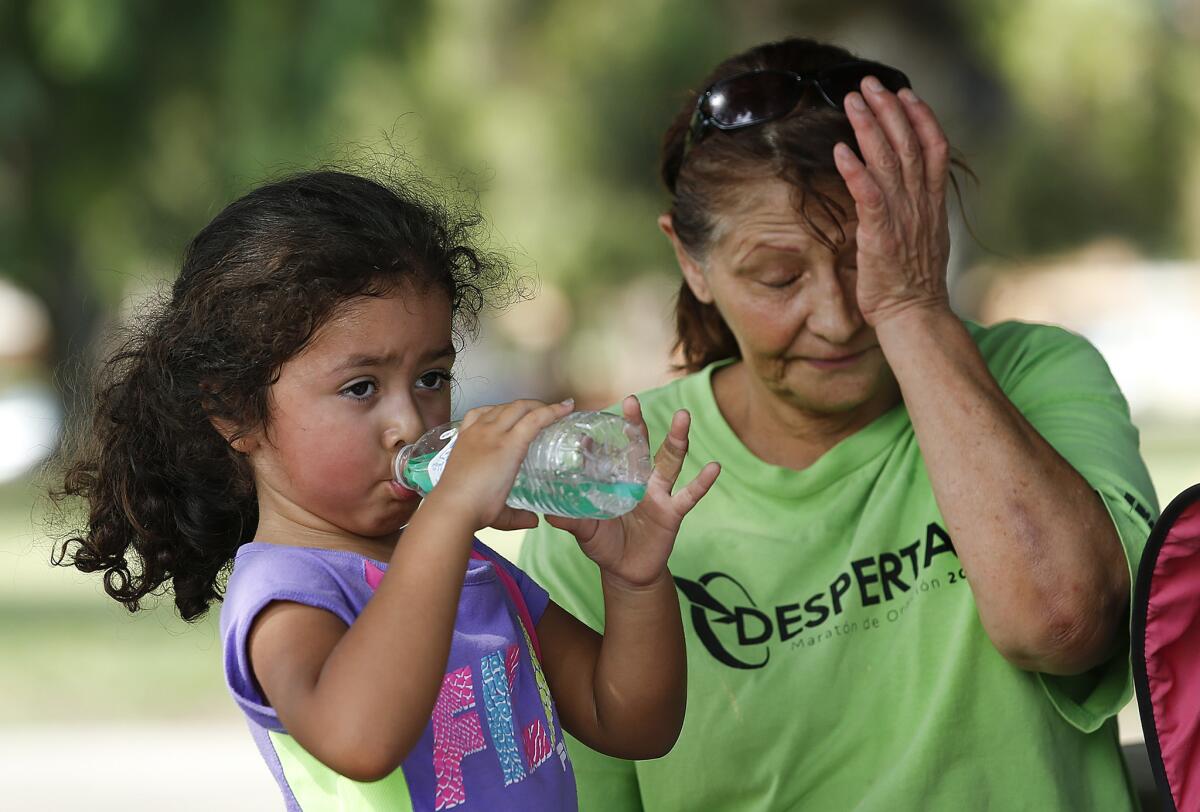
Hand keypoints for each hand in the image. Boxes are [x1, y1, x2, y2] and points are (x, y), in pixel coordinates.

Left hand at [432, 398, 575, 531]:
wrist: (450, 507)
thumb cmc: (480, 509)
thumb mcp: (505, 514)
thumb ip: (522, 516)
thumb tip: (534, 520)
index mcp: (509, 447)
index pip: (535, 419)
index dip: (554, 410)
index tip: (567, 406)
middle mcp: (492, 433)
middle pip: (519, 407)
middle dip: (538, 404)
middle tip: (549, 409)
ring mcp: (475, 432)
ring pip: (499, 407)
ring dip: (516, 406)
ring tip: (525, 412)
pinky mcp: (462, 436)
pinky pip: (478, 412)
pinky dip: (491, 409)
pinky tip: (495, 413)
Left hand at [545, 396, 719, 588]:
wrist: (626, 573)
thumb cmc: (604, 545)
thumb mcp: (585, 531)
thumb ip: (571, 520)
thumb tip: (546, 514)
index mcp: (616, 480)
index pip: (609, 452)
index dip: (599, 437)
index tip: (587, 420)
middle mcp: (638, 480)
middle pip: (640, 446)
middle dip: (637, 424)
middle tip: (631, 400)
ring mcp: (658, 494)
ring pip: (669, 461)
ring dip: (677, 439)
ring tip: (683, 416)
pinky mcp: (672, 512)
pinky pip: (689, 495)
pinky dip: (702, 482)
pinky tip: (714, 466)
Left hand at [833, 77, 952, 327]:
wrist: (914, 316)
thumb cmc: (911, 282)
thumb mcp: (921, 236)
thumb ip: (913, 209)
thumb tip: (901, 189)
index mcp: (932, 202)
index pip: (934, 147)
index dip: (920, 117)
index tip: (905, 93)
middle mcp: (920, 204)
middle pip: (908, 144)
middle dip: (889, 110)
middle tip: (870, 83)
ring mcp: (902, 219)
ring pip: (888, 162)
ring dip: (869, 128)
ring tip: (853, 101)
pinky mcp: (880, 236)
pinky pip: (868, 197)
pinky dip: (855, 171)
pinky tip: (841, 150)